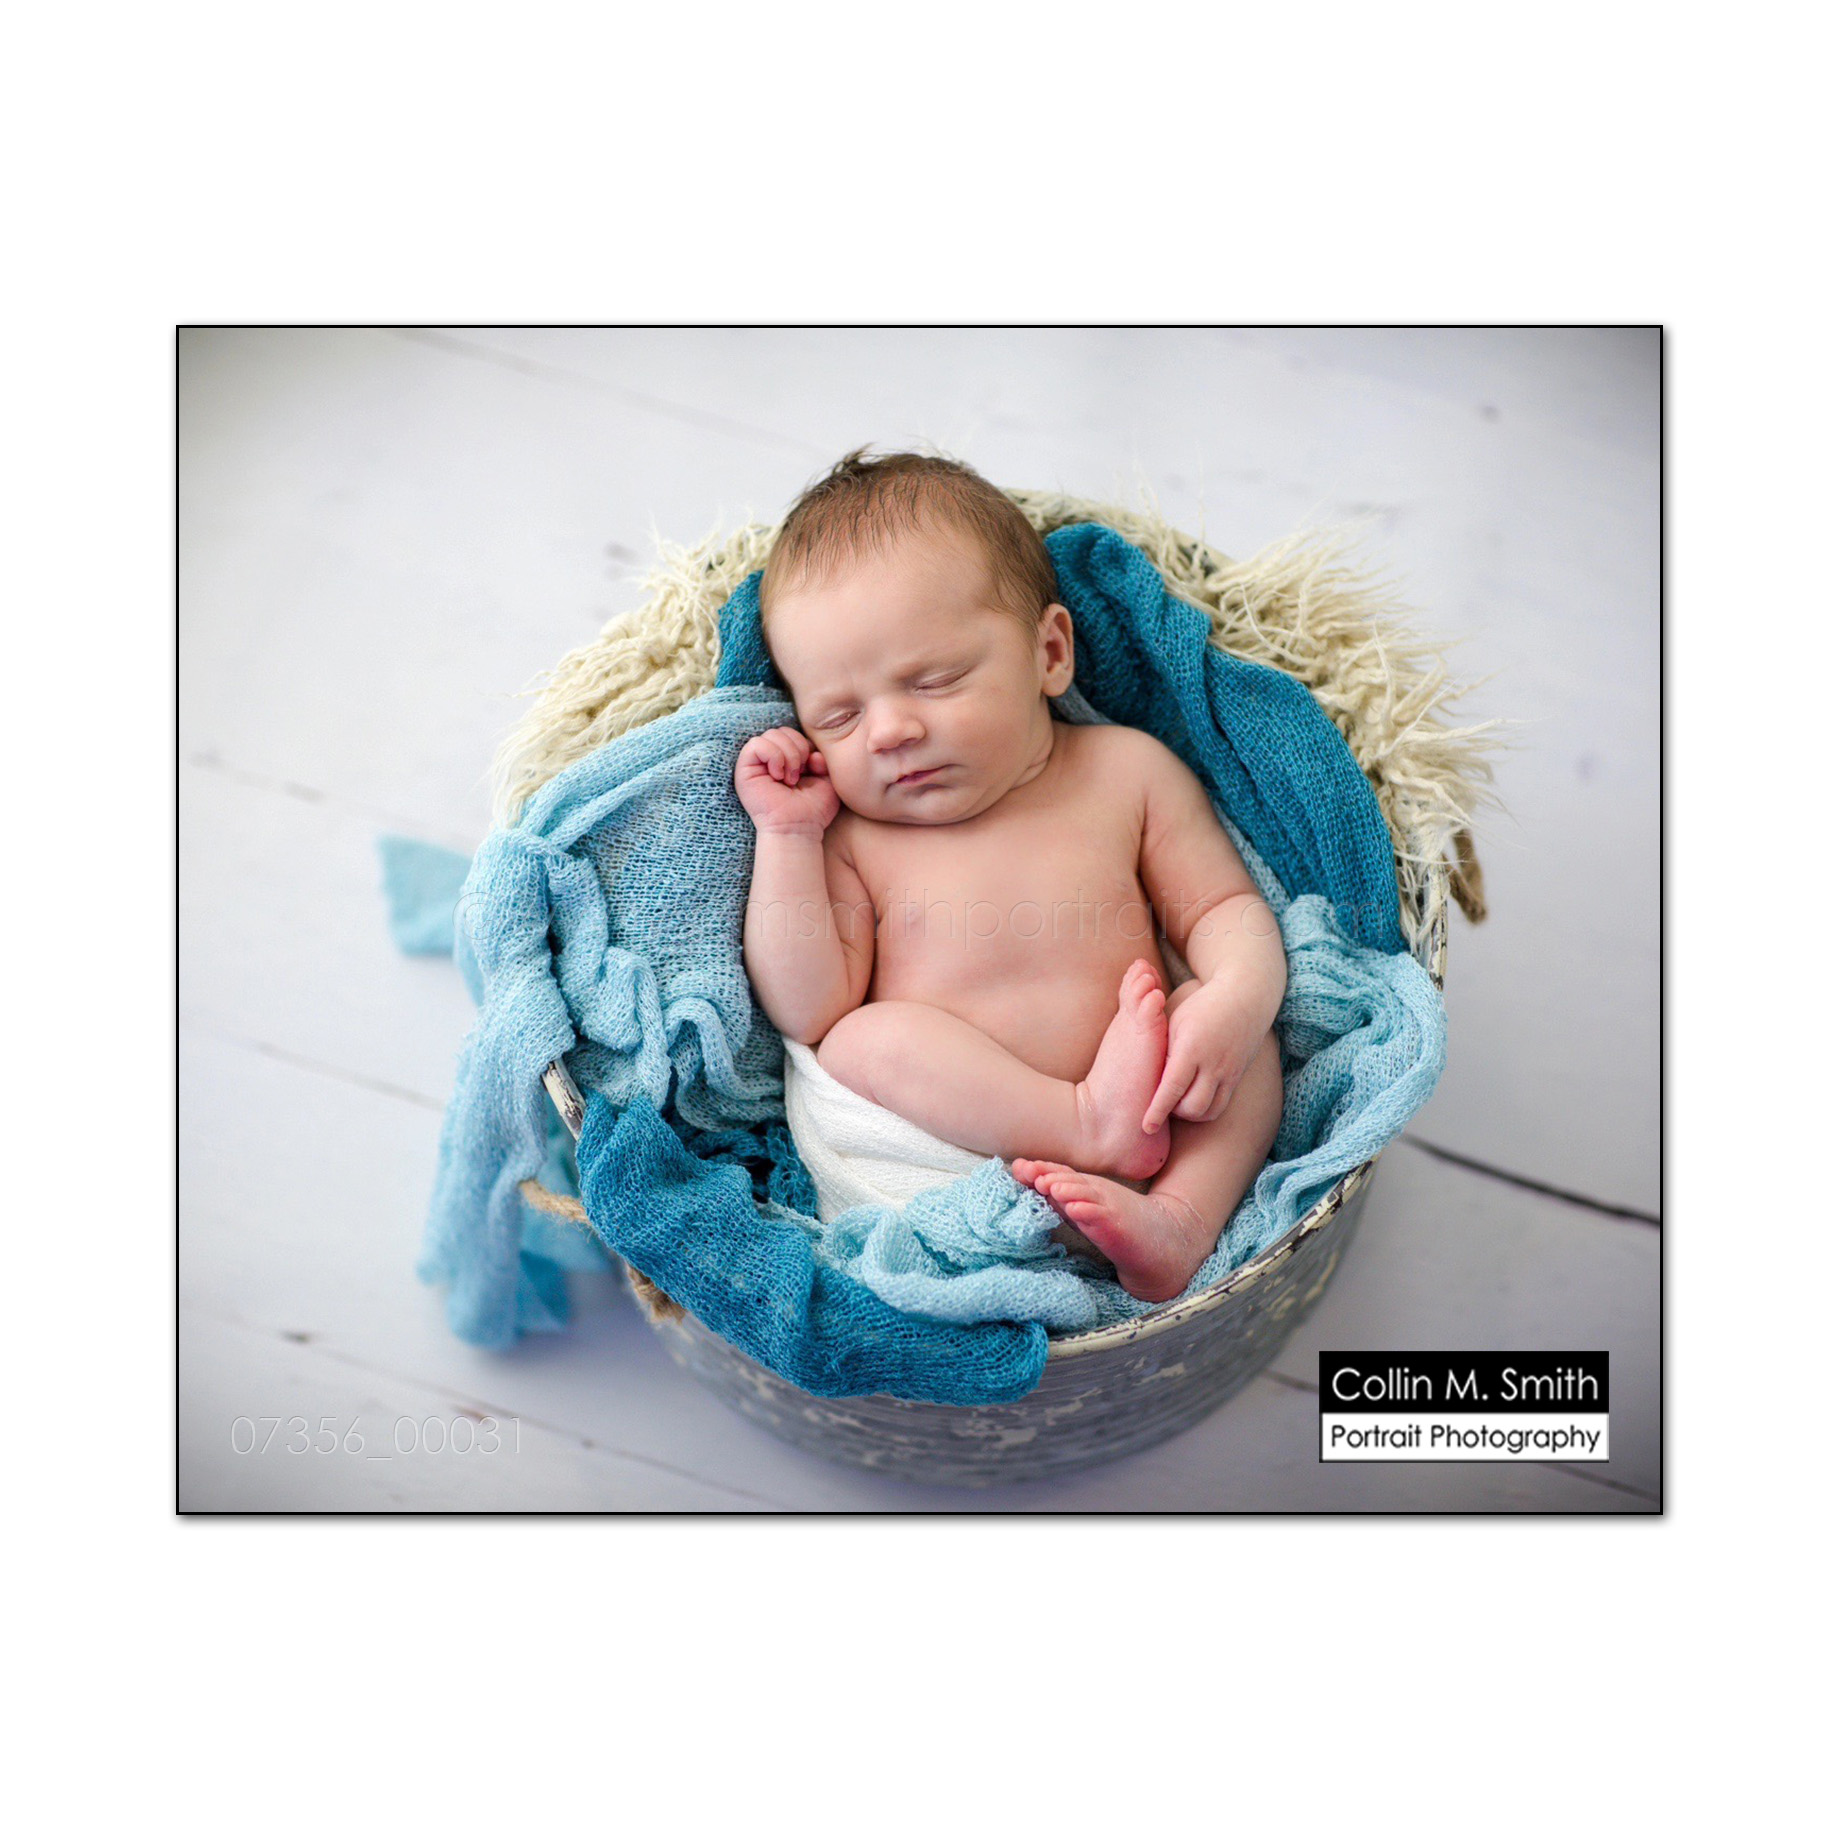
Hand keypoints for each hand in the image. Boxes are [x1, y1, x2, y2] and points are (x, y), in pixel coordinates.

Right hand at [735, 726, 839, 835]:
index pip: (794, 733)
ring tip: (790, 778)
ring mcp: (756, 764)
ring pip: (770, 734)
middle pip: (782, 730)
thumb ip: (824, 759)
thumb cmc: (813, 810)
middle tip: (800, 773)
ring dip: (787, 754)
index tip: (812, 769)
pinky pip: (755, 744)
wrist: (799, 829)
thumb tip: (813, 753)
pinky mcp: (744, 770)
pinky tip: (778, 776)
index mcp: (787, 759)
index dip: (807, 745)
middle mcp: (770, 759)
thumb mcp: (828, 780)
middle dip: (798, 747)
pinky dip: (772, 756)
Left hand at [1142, 977, 1267, 1132]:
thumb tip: (1146, 1082)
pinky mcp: (1237, 1077)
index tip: (1146, 1128)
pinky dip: (1204, 1110)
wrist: (1245, 997)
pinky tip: (1192, 1099)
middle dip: (1173, 1113)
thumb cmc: (1200, 1007)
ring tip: (1176, 1102)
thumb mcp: (1174, 1020)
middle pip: (1192, 1107)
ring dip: (1189, 1114)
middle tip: (1160, 1103)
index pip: (1171, 1088)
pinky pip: (1220, 1105)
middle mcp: (1213, 1064)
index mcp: (1191, 1047)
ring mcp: (1229, 1072)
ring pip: (1208, 1111)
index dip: (1157, 1111)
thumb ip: (1161, 1051)